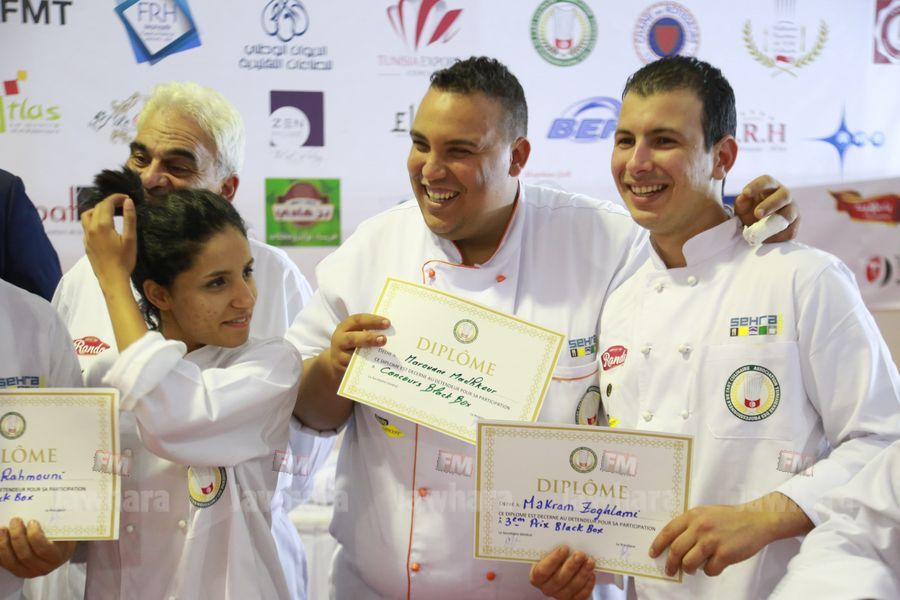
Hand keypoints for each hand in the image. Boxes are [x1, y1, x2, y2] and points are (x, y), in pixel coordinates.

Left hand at [0, 518, 75, 577]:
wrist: (59, 552)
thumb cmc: (60, 537)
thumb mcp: (62, 531)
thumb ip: (54, 525)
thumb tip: (38, 512)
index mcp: (56, 556)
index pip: (43, 549)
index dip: (35, 535)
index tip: (32, 521)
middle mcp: (43, 568)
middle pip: (25, 555)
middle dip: (17, 536)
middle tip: (15, 520)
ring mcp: (29, 572)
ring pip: (11, 561)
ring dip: (4, 544)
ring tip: (3, 529)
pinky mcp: (17, 572)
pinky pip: (4, 563)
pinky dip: (0, 550)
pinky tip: (0, 537)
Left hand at [81, 193, 136, 284]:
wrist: (112, 279)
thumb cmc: (124, 260)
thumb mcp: (130, 239)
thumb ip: (129, 219)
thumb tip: (128, 202)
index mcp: (102, 225)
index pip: (106, 204)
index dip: (116, 198)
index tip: (126, 197)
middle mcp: (91, 228)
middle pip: (96, 207)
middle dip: (109, 202)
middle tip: (122, 204)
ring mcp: (86, 236)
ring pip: (87, 215)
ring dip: (97, 209)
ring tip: (110, 212)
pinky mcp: (86, 244)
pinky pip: (86, 226)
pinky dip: (94, 220)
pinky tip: (104, 227)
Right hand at [326, 313, 389, 378]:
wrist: (336, 361)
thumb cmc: (353, 342)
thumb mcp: (356, 332)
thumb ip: (370, 330)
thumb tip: (391, 330)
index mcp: (345, 327)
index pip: (358, 320)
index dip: (373, 321)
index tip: (387, 323)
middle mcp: (339, 340)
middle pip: (352, 338)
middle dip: (369, 338)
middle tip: (384, 339)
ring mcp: (339, 356)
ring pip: (352, 356)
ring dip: (367, 356)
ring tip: (382, 355)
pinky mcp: (341, 369)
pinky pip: (354, 369)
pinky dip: (365, 368)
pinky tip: (377, 367)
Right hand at [529, 545, 595, 598]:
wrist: (561, 568)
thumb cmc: (556, 557)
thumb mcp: (550, 551)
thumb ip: (554, 546)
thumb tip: (563, 534)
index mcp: (536, 576)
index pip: (542, 570)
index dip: (553, 559)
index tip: (564, 548)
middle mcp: (546, 588)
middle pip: (559, 579)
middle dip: (572, 566)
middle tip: (580, 554)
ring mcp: (559, 595)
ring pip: (572, 587)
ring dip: (582, 573)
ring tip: (590, 561)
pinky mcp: (572, 599)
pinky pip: (581, 595)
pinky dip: (587, 584)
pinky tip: (592, 573)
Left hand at [649, 491, 811, 577]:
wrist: (756, 520)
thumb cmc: (729, 518)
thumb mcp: (706, 513)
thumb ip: (691, 524)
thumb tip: (674, 543)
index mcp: (693, 516)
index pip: (668, 531)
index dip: (658, 544)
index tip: (653, 553)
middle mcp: (700, 527)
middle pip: (676, 550)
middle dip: (670, 563)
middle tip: (669, 570)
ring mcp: (712, 541)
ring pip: (689, 563)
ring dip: (688, 569)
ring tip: (692, 569)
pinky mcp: (725, 554)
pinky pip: (709, 570)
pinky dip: (709, 571)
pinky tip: (714, 565)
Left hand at [733, 175, 797, 242]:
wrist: (757, 228)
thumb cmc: (750, 212)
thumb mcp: (743, 207)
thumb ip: (742, 202)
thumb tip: (743, 197)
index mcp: (770, 187)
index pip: (767, 181)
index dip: (757, 186)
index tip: (745, 193)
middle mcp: (784, 196)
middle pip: (784, 195)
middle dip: (771, 204)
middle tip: (757, 214)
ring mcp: (792, 210)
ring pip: (790, 214)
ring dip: (775, 223)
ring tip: (759, 231)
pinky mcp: (794, 226)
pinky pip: (789, 232)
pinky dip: (776, 237)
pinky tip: (765, 240)